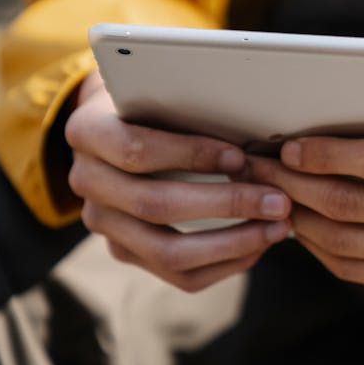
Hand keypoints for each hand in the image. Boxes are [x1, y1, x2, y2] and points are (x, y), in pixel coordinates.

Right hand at [64, 71, 291, 291]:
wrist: (116, 126)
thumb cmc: (151, 101)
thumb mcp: (158, 90)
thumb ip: (188, 108)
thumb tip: (253, 133)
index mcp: (88, 132)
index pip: (137, 150)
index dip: (191, 154)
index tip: (241, 155)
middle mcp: (85, 182)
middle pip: (155, 205)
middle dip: (226, 204)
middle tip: (277, 199)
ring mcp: (102, 223)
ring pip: (167, 252)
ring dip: (233, 242)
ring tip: (278, 226)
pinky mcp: (124, 251)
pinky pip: (177, 274)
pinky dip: (224, 264)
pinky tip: (258, 245)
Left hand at [247, 50, 363, 296]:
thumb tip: (331, 83)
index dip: (328, 155)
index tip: (288, 145)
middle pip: (355, 207)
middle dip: (295, 185)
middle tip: (257, 166)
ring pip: (346, 244)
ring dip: (296, 216)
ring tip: (266, 190)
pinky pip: (353, 269)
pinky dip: (314, 244)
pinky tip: (294, 215)